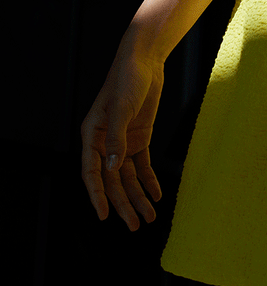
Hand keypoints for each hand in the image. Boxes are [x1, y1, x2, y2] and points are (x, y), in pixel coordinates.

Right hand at [81, 49, 164, 230]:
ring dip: (138, 197)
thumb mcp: (121, 109)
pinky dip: (149, 181)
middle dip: (123, 203)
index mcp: (91, 135)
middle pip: (112, 180)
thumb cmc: (127, 79)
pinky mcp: (139, 138)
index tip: (104, 216)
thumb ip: (116, 139)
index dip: (97, 195)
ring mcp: (122, 141)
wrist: (145, 61)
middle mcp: (104, 142)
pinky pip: (142, 166)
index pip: (91, 172)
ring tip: (149, 216)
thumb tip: (112, 169)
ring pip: (128, 177)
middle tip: (134, 225)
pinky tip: (157, 195)